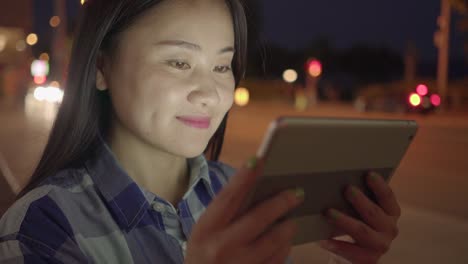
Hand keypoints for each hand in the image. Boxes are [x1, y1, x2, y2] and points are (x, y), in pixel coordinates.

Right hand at [185, 157, 303, 263]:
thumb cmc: (205, 252)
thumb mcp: (206, 231)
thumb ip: (226, 212)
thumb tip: (256, 184)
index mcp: (206, 229)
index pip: (228, 198)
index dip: (244, 177)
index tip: (259, 159)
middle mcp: (221, 247)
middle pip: (258, 218)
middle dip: (281, 203)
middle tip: (297, 192)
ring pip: (274, 240)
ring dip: (287, 227)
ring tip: (291, 220)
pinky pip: (279, 258)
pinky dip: (284, 247)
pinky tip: (285, 241)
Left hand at [319, 172, 400, 263]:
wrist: (361, 251)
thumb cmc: (360, 220)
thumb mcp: (363, 208)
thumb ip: (359, 195)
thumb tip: (338, 178)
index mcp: (391, 212)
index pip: (387, 197)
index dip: (379, 186)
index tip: (369, 174)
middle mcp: (390, 228)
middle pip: (374, 213)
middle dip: (360, 201)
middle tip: (347, 189)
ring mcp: (380, 245)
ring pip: (362, 232)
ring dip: (345, 221)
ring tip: (329, 212)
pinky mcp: (369, 259)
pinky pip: (352, 253)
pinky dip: (338, 246)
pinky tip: (323, 240)